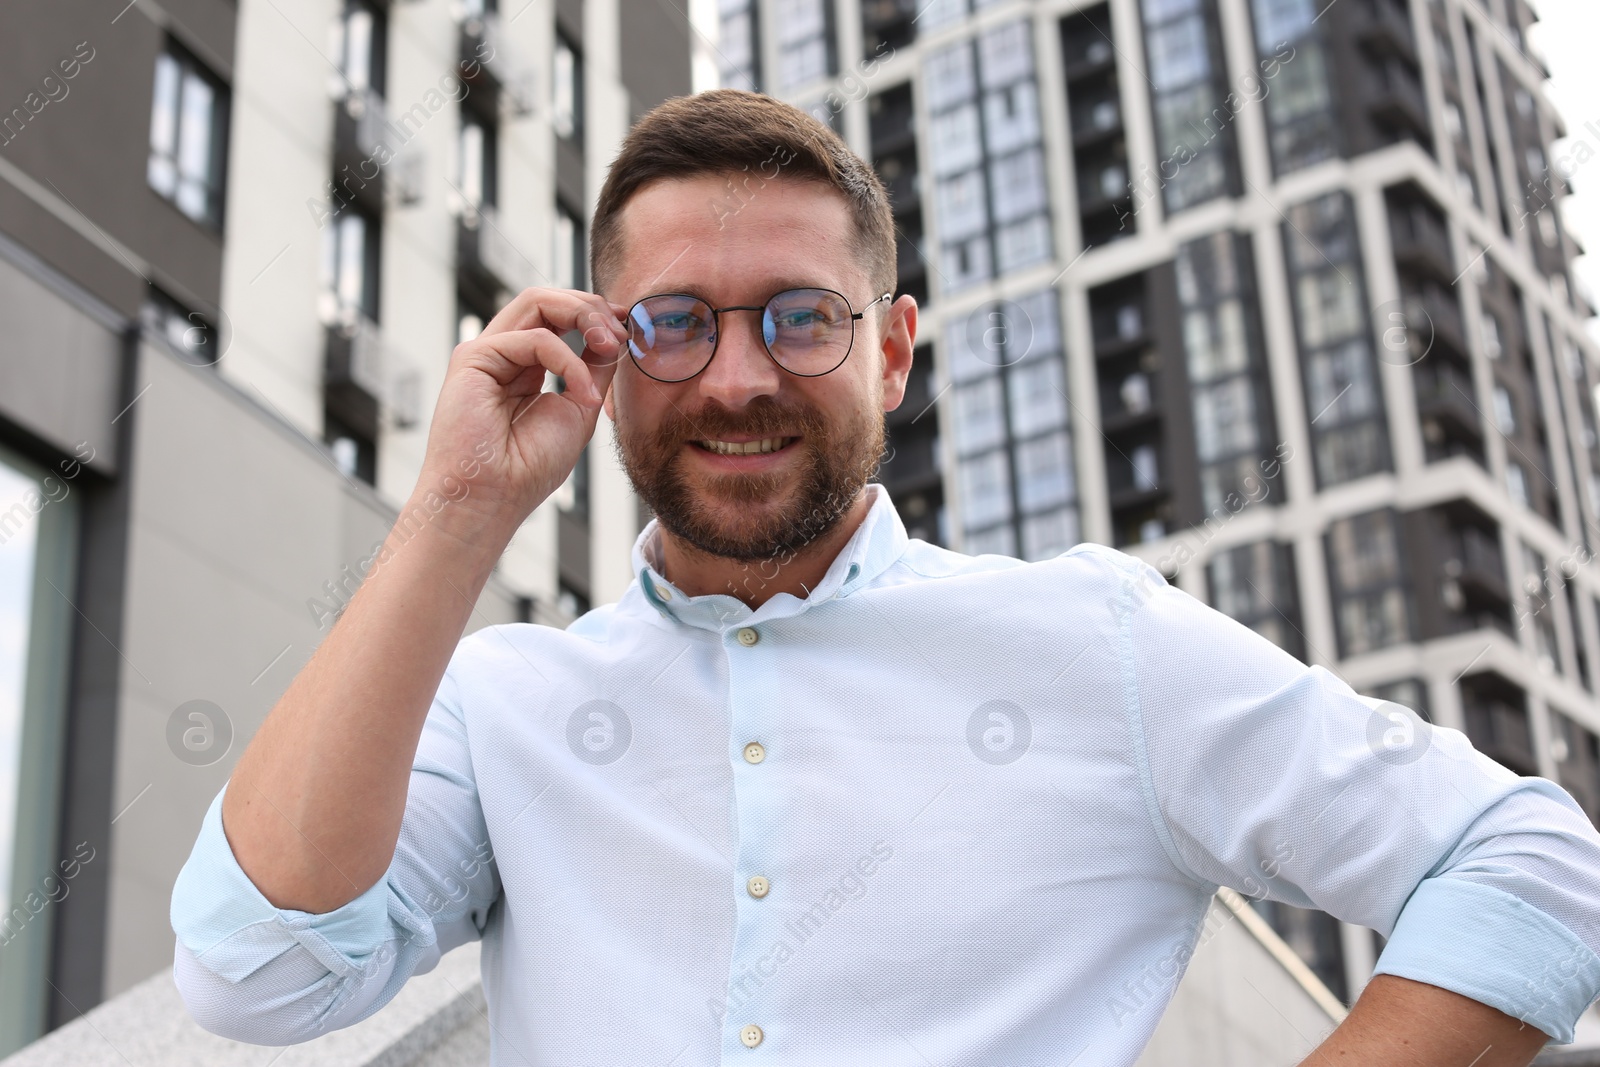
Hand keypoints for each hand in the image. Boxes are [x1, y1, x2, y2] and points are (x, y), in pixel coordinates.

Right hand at [418, 287, 629, 542]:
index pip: (559, 318)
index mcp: (524, 367)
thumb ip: (593, 368)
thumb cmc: (527, 468)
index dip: (595, 315)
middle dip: (591, 308)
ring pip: (536, 301)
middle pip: (548, 300)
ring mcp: (486, 353)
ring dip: (583, 315)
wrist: (491, 500)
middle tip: (621, 334)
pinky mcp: (473, 358)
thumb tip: (614, 336)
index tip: (628, 328)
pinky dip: (569, 360)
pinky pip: (533, 339)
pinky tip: (584, 392)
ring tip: (610, 344)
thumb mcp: (579, 408)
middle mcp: (503, 354)